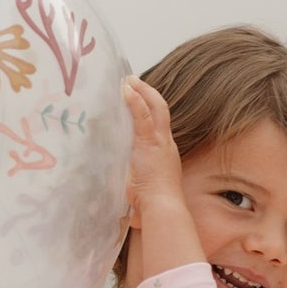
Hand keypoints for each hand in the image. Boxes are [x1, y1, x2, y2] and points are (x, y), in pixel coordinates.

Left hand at [123, 76, 185, 226]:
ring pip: (155, 107)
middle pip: (161, 109)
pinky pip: (143, 116)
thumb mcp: (141, 186)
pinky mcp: (150, 142)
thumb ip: (132, 179)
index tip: (137, 99)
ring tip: (128, 80)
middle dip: (147, 93)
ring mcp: (160, 142)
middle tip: (132, 81)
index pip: (158, 124)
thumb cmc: (152, 204)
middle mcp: (166, 143)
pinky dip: (135, 101)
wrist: (162, 207)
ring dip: (141, 91)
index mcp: (164, 152)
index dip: (149, 109)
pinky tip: (126, 89)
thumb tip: (120, 184)